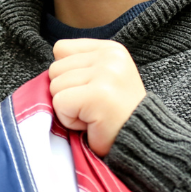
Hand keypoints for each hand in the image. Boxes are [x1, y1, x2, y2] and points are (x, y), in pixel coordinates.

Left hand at [49, 39, 145, 156]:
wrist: (141, 143)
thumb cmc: (114, 115)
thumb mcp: (100, 79)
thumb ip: (77, 67)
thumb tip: (49, 70)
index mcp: (110, 49)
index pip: (61, 49)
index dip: (67, 74)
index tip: (90, 90)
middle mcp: (110, 57)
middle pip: (55, 69)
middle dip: (67, 93)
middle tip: (93, 107)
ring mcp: (106, 74)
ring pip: (55, 86)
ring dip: (69, 108)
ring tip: (93, 115)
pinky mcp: (98, 95)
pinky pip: (59, 103)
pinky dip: (70, 120)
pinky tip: (91, 124)